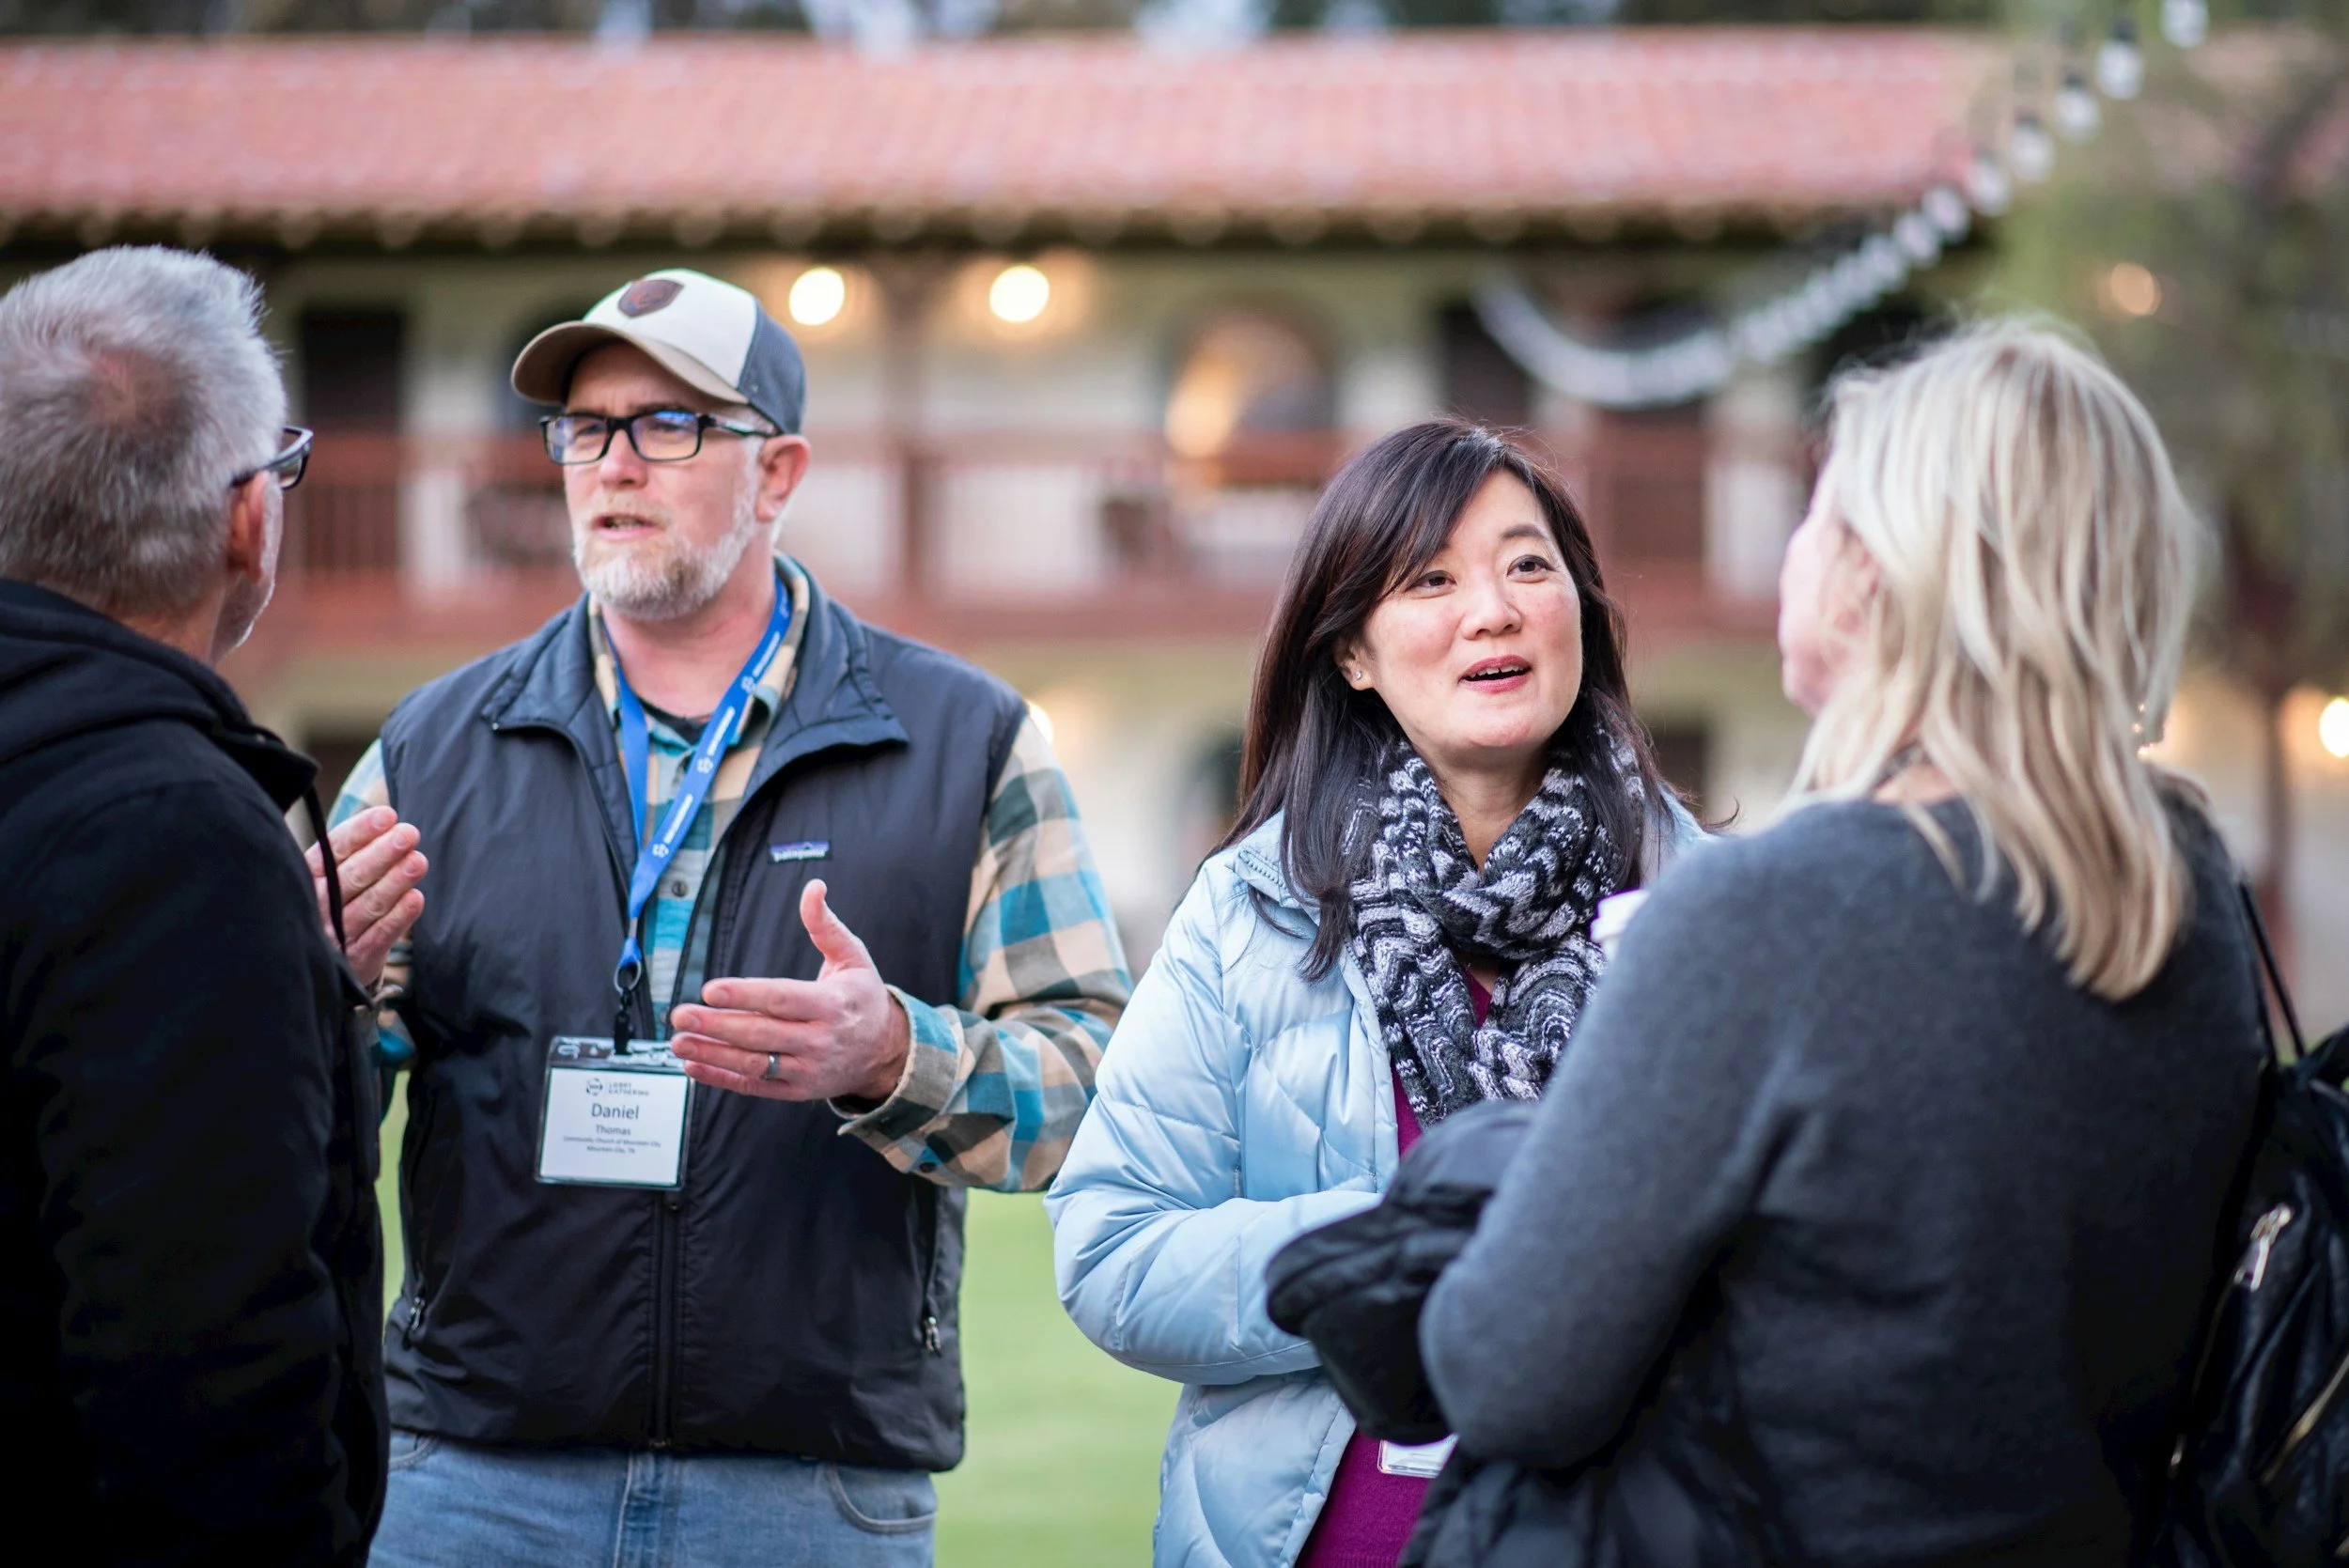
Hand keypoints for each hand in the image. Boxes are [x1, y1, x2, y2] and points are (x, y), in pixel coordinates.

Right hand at [306, 806, 426, 990]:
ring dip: (395, 882)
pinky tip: (416, 898)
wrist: (319, 963)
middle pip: (351, 877)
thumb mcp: (328, 876)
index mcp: (307, 876)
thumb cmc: (332, 904)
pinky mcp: (357, 958)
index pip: (332, 850)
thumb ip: (350, 851)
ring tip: (419, 862)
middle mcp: (316, 906)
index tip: (388, 816)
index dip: (360, 832)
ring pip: (368, 905)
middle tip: (409, 834)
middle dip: (382, 854)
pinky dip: (399, 917)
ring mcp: (335, 934)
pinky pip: (380, 935)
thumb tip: (388, 819)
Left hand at [668, 880, 911, 1103]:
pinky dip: (721, 1078)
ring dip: (712, 1053)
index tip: (711, 989)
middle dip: (717, 1025)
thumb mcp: (853, 957)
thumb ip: (826, 925)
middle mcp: (820, 1040)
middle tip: (680, 1014)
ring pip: (754, 1064)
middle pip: (761, 1033)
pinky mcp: (796, 1090)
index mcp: (833, 1004)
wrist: (885, 1051)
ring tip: (678, 1041)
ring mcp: (808, 1069)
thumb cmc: (862, 997)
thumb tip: (813, 888)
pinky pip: (754, 1086)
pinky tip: (693, 1066)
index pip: (782, 999)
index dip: (746, 995)